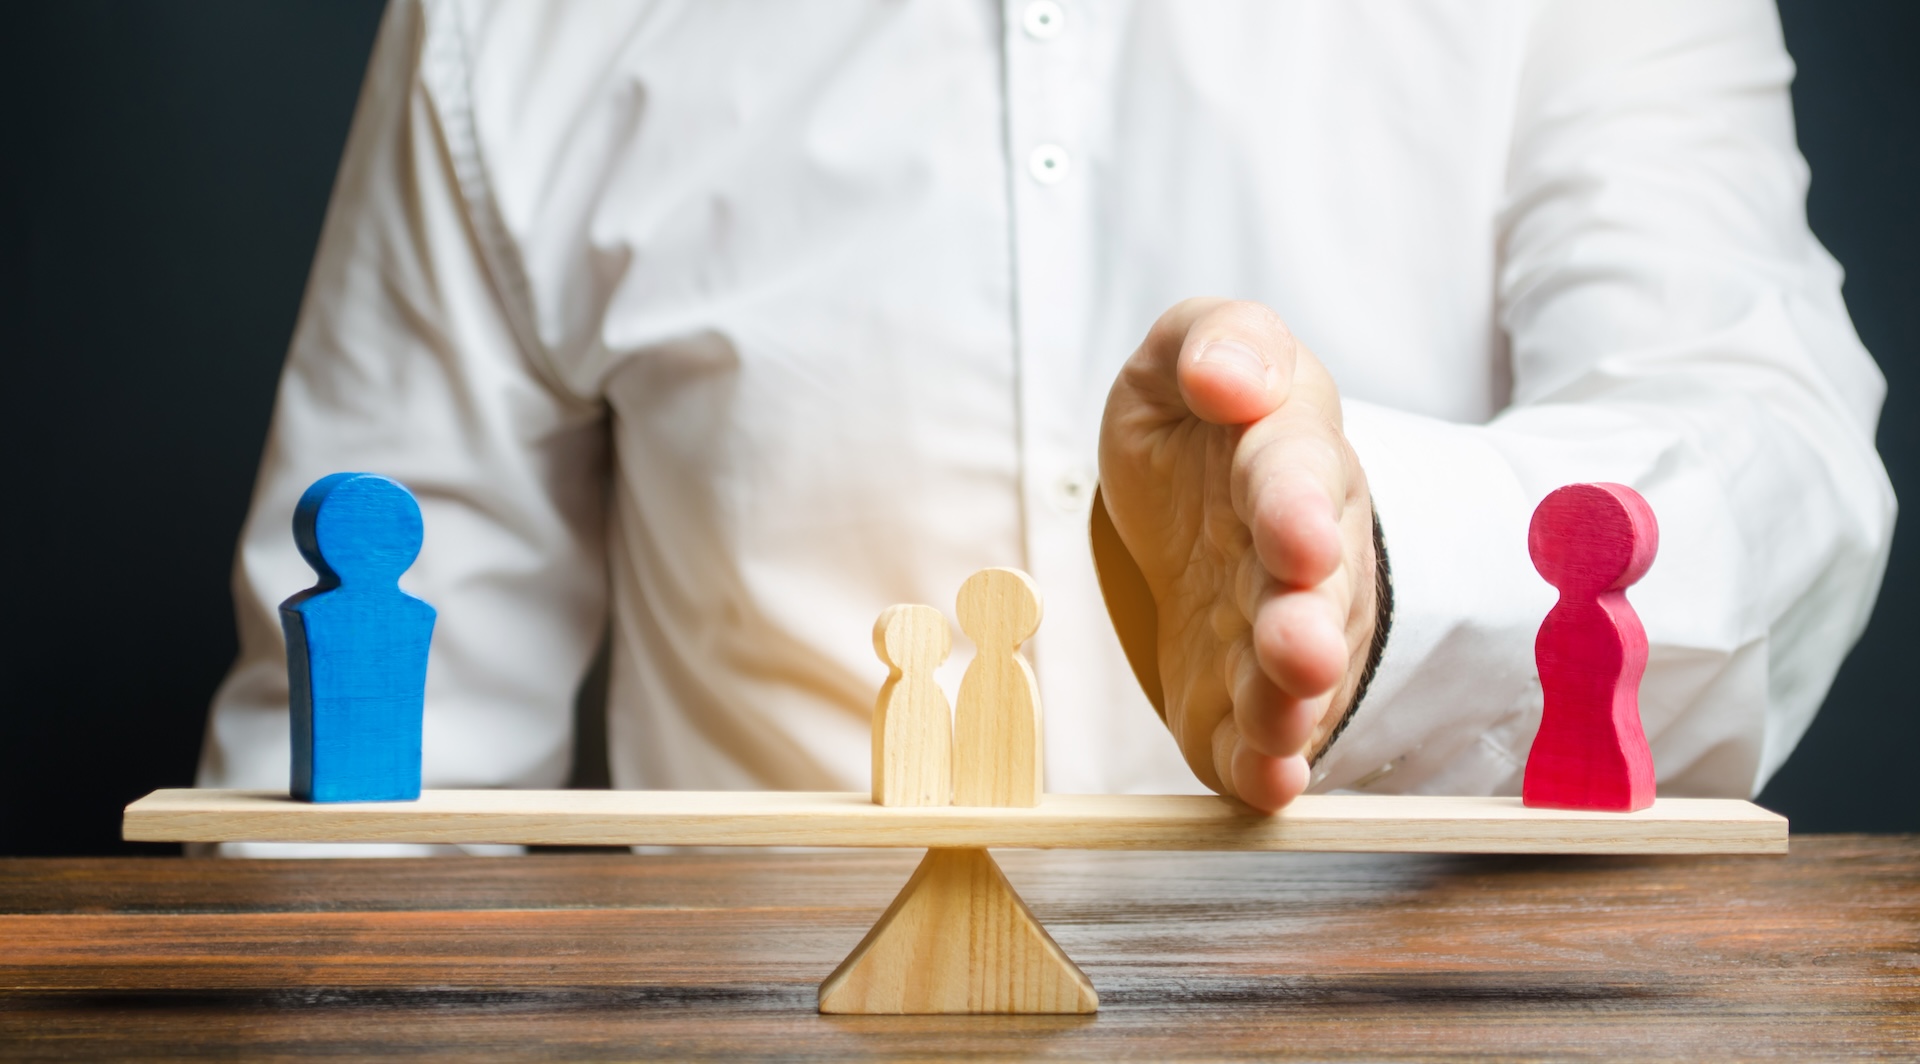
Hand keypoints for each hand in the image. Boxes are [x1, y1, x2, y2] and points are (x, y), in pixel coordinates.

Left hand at [1098, 299, 1378, 811]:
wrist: (1201, 511)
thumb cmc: (1202, 430)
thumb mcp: (1190, 356)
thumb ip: (1217, 343)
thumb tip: (1224, 374)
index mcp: (1285, 455)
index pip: (1292, 474)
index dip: (1295, 509)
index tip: (1296, 539)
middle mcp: (1301, 554)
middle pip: (1311, 591)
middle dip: (1305, 623)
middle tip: (1299, 650)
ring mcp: (1280, 633)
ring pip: (1295, 675)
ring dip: (1289, 703)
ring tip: (1280, 723)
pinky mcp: (1246, 701)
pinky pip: (1263, 740)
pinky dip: (1266, 766)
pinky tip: (1268, 785)